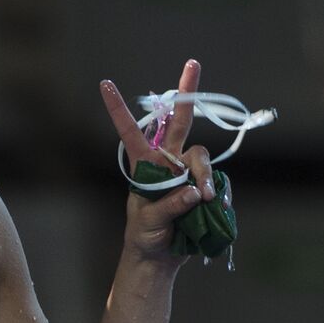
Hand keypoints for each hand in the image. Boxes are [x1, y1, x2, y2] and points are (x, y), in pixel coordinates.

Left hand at [100, 58, 223, 262]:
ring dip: (205, 177)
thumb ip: (169, 205)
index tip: (104, 83)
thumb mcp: (149, 222)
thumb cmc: (144, 236)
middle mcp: (168, 162)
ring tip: (205, 201)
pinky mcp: (206, 188)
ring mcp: (188, 173)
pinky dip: (219, 197)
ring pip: (203, 159)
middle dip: (187, 93)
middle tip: (193, 63)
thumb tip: (194, 192)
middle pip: (181, 122)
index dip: (118, 108)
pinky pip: (218, 184)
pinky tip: (213, 211)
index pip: (130, 131)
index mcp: (145, 165)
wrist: (160, 259)